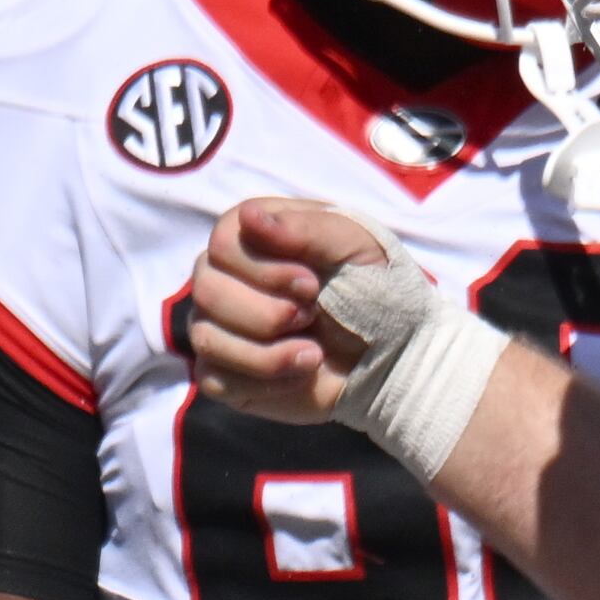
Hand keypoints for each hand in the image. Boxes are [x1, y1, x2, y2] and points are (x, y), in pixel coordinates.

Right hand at [183, 200, 395, 426]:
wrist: (393, 356)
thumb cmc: (375, 291)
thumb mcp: (355, 247)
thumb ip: (305, 228)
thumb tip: (249, 217)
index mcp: (253, 236)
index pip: (222, 242)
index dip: (263, 268)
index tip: (312, 283)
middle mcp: (224, 278)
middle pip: (205, 290)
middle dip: (267, 313)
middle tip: (312, 317)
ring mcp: (217, 327)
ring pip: (206, 338)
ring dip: (267, 353)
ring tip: (313, 354)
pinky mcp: (221, 374)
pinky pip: (214, 380)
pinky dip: (264, 382)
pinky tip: (298, 375)